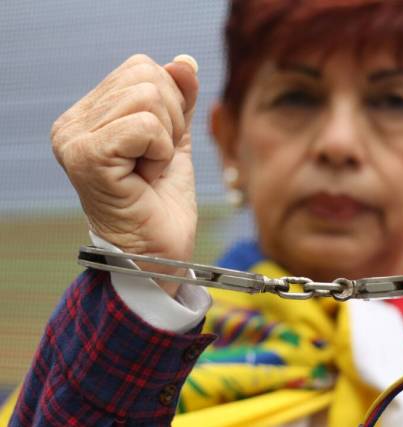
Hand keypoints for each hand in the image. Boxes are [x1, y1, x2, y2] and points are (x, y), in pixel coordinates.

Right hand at [51, 54, 199, 296]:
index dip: (170, 107)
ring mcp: (74, 139)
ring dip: (165, 141)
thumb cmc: (162, 202)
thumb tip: (184, 61)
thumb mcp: (175, 140)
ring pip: (149, 98)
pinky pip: (145, 126)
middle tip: (154, 163)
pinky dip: (160, 153)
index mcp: (89, 115)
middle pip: (147, 77)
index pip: (142, 68)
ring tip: (147, 172)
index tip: (158, 149)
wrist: (158, 252)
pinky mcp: (86, 157)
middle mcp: (72, 124)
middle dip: (171, 123)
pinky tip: (145, 179)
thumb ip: (178, 100)